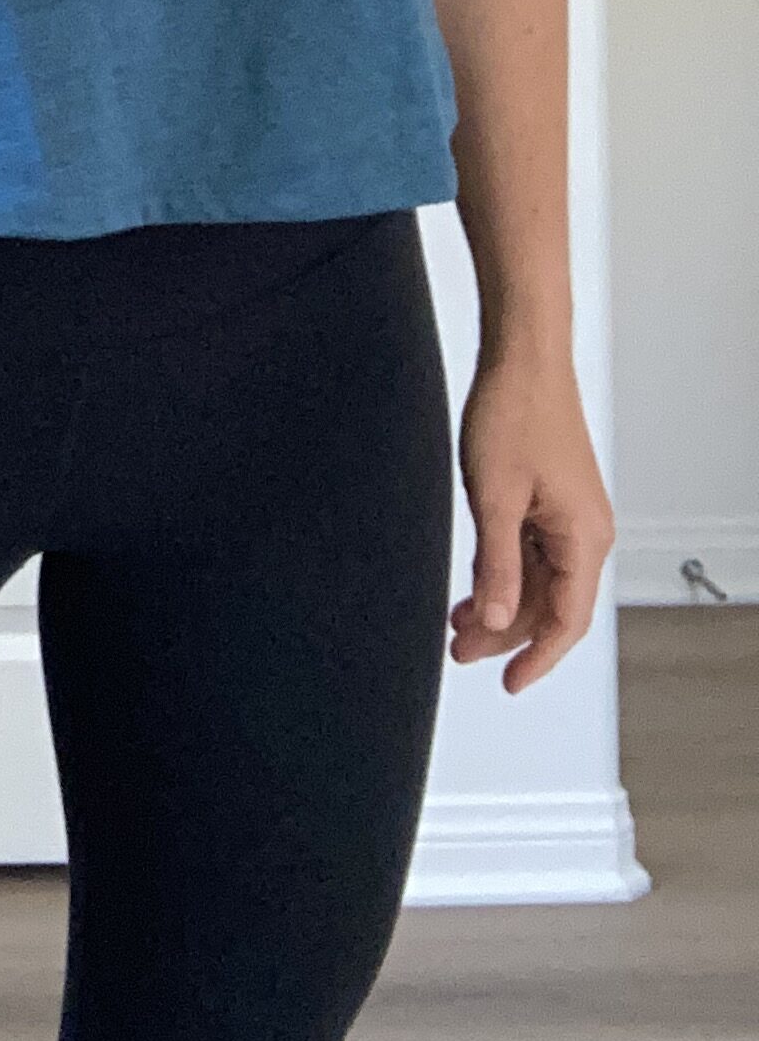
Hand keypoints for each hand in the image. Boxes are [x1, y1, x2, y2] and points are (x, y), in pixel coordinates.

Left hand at [448, 347, 612, 692]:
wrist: (522, 357)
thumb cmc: (514, 414)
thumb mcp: (496, 498)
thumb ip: (497, 565)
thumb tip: (499, 621)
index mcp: (583, 538)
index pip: (566, 620)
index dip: (536, 657)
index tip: (507, 684)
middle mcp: (585, 532)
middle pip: (550, 604)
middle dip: (505, 633)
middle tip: (458, 650)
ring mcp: (568, 516)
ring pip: (537, 580)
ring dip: (500, 603)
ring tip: (456, 624)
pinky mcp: (550, 500)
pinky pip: (530, 552)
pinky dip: (502, 572)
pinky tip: (472, 585)